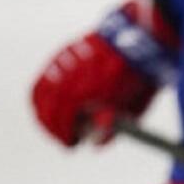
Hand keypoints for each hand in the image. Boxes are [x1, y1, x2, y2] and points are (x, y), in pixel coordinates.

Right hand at [32, 0, 178, 146]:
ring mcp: (67, 61)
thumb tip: (95, 145)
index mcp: (92, 88)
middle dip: (54, 127)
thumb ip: (114, 126)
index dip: (65, 133)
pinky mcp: (64, 53)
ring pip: (42, 93)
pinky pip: (44, 79)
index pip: (66, 116)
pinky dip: (42, 97)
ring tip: (54, 127)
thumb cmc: (139, 77)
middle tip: (64, 140)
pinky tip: (49, 108)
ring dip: (44, 113)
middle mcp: (75, 73)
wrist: (140, 39)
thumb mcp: (134, 107)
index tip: (71, 144)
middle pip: (51, 106)